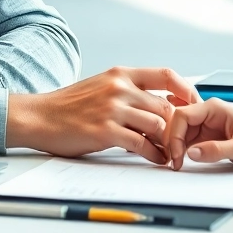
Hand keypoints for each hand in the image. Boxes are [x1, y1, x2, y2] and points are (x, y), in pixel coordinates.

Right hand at [7, 67, 199, 164]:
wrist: (39, 116)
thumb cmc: (69, 106)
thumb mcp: (101, 86)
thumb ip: (127, 92)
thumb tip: (157, 105)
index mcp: (120, 74)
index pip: (166, 75)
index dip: (185, 90)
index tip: (193, 104)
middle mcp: (119, 87)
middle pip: (165, 105)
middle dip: (177, 126)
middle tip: (183, 140)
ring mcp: (112, 108)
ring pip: (157, 124)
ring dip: (169, 142)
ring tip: (172, 153)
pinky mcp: (105, 131)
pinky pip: (141, 143)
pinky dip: (155, 154)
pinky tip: (157, 159)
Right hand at [165, 97, 232, 169]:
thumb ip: (217, 150)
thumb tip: (191, 154)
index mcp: (215, 108)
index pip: (182, 115)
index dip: (174, 136)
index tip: (177, 157)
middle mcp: (209, 113)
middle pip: (177, 124)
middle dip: (172, 142)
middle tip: (174, 164)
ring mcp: (208, 124)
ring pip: (181, 133)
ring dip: (175, 147)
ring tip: (176, 165)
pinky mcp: (209, 136)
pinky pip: (189, 140)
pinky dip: (182, 150)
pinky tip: (181, 161)